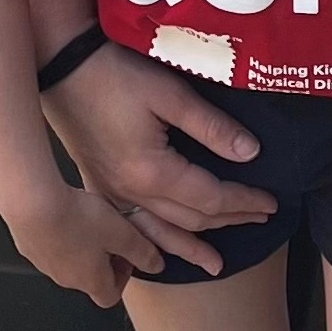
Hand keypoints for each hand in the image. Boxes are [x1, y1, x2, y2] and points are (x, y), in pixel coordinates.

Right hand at [0, 180, 165, 309]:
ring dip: (82, 245)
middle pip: (89, 278)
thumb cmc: (76, 220)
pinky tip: (66, 212)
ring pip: (69, 261)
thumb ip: (142, 251)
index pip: (109, 296)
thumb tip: (156, 264)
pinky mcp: (29, 246)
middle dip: (104, 259)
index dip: (122, 278)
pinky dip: (61, 235)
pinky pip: (50, 246)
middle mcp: (65, 278)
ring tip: (88, 219)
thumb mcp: (122, 233)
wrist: (32, 204)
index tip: (127, 256)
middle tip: (110, 233)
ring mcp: (44, 264)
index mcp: (90, 281)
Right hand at [41, 41, 274, 270]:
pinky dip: (150, 242)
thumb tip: (251, 153)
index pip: (210, 198)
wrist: (60, 65)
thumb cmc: (114, 73)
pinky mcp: (96, 182)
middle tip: (259, 221)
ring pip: (158, 231)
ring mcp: (110, 191)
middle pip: (189, 219)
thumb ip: (211, 127)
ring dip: (190, 246)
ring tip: (213, 265)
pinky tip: (156, 251)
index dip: (244, 201)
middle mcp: (130, 192)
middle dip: (229, 221)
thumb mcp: (169, 93)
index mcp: (152, 172)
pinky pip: (130, 225)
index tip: (272, 203)